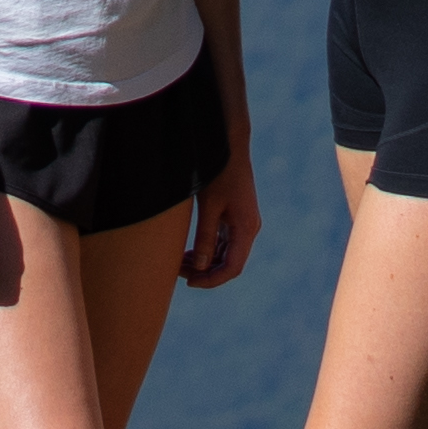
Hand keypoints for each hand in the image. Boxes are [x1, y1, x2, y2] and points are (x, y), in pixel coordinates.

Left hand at [182, 138, 263, 288]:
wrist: (230, 146)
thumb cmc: (218, 173)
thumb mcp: (209, 207)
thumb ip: (205, 237)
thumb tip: (201, 267)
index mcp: (246, 228)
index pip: (232, 268)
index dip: (211, 280)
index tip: (189, 282)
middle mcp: (249, 229)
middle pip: (230, 264)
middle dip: (205, 272)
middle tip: (178, 272)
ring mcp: (244, 224)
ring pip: (226, 255)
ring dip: (206, 262)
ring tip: (180, 263)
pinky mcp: (237, 218)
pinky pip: (225, 243)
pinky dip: (209, 251)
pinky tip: (190, 253)